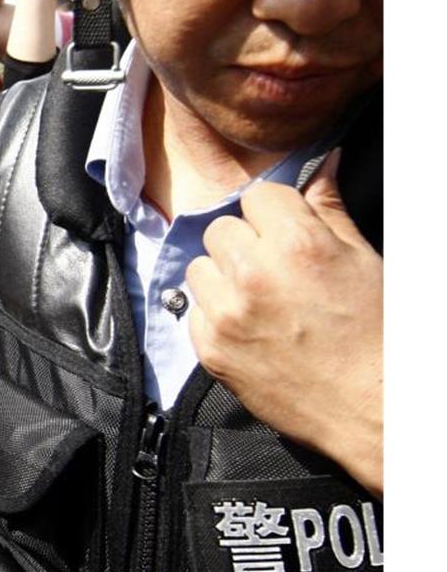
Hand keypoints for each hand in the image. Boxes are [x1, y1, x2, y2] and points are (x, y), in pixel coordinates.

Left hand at [186, 150, 382, 495]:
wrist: (375, 409)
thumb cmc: (378, 335)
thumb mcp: (363, 260)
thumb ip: (328, 208)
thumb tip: (325, 162)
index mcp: (297, 243)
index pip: (258, 196)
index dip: (274, 214)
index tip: (285, 233)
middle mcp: (254, 273)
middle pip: (221, 228)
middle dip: (245, 243)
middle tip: (273, 270)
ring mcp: (227, 313)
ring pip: (200, 267)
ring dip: (223, 278)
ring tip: (259, 299)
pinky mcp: (211, 348)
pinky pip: (194, 310)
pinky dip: (215, 316)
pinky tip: (250, 329)